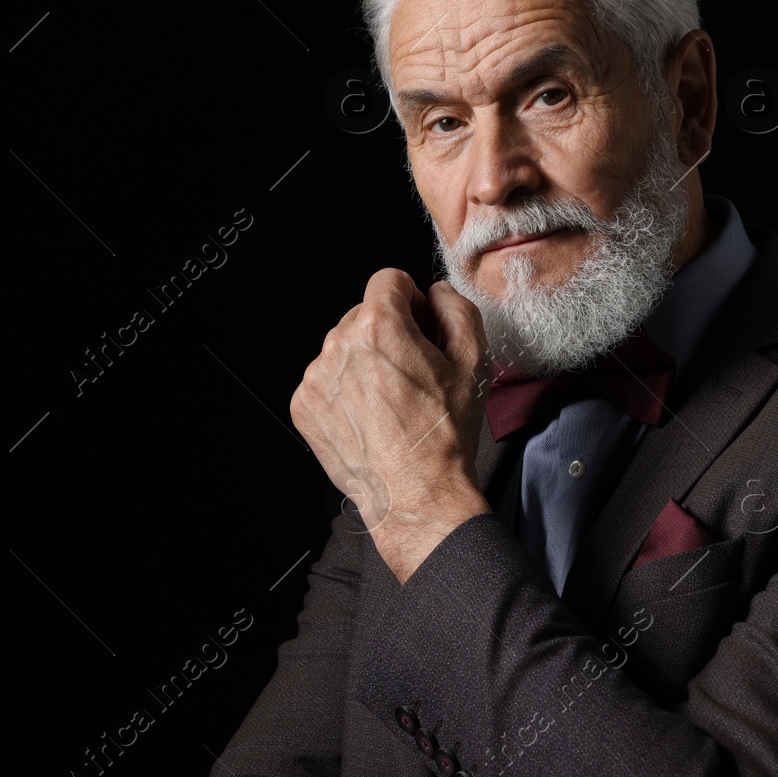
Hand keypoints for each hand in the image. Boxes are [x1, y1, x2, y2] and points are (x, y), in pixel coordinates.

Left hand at [290, 270, 491, 582]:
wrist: (417, 496)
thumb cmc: (445, 435)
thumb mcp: (474, 363)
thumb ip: (457, 310)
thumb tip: (436, 294)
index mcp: (379, 327)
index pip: (388, 280)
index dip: (412, 299)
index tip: (421, 325)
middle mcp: (338, 346)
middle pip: (364, 314)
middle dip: (389, 332)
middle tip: (413, 371)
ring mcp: (315, 378)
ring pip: (344, 348)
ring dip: (366, 361)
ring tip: (392, 400)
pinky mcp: (304, 406)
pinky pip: (327, 380)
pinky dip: (346, 390)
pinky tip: (371, 416)